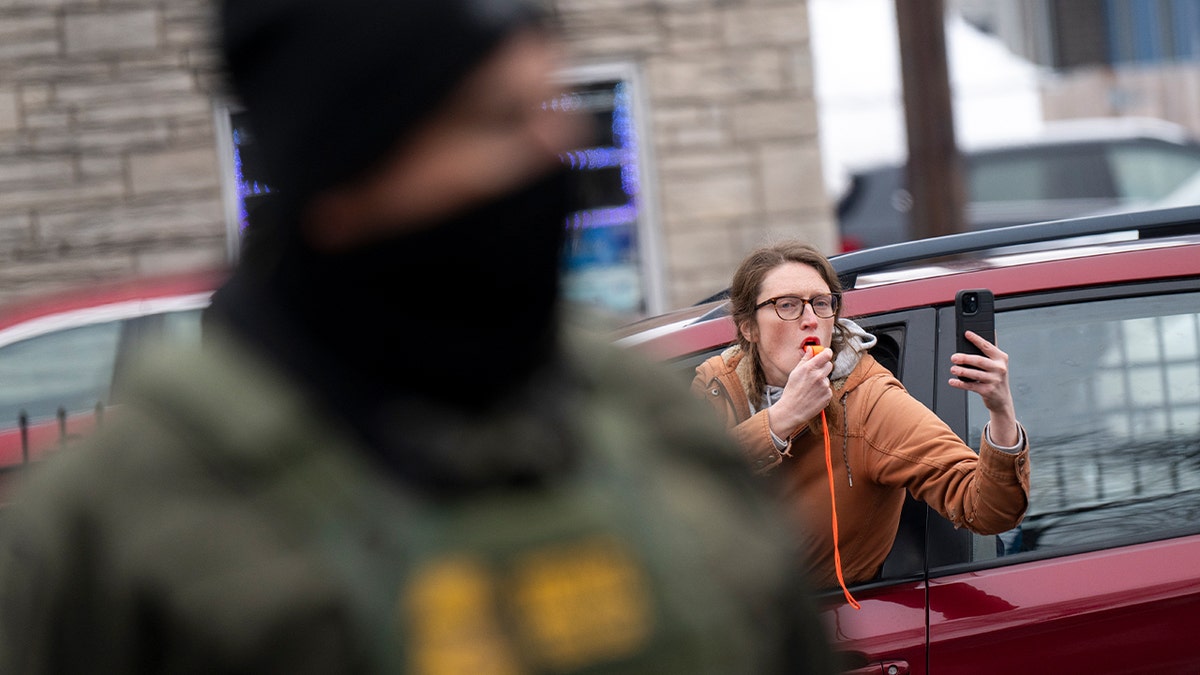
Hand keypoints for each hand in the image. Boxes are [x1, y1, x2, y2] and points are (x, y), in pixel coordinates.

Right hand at [767, 347, 833, 439]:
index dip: (826, 353)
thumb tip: (810, 349)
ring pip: (827, 378)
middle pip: (829, 365)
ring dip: (821, 381)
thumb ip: (805, 359)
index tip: (825, 354)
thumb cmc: (792, 390)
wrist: (792, 410)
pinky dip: (822, 391)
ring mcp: (825, 386)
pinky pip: (828, 389)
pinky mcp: (828, 395)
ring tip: (810, 388)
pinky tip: (813, 395)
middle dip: (824, 366)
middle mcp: (819, 375)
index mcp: (810, 368)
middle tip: (815, 372)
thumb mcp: (795, 372)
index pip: (827, 354)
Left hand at [950, 331, 1018, 445]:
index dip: (976, 339)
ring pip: (975, 374)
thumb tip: (988, 332)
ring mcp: (994, 380)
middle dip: (965, 358)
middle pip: (979, 360)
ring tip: (953, 368)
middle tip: (953, 357)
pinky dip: (960, 383)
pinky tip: (952, 381)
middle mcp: (1000, 368)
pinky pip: (971, 386)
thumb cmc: (996, 378)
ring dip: (961, 371)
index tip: (966, 334)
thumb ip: (990, 351)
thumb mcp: (998, 364)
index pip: (987, 346)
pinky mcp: (988, 391)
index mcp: (1001, 358)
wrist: (1002, 399)